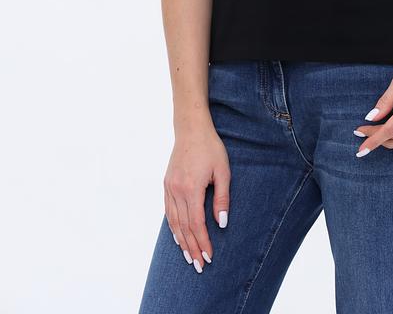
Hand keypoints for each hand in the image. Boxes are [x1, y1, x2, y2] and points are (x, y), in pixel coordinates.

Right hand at [164, 117, 230, 271]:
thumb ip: (222, 198)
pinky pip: (168, 211)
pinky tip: (178, 236)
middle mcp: (177, 190)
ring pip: (174, 222)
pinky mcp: (166, 183)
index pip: (197, 223)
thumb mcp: (223, 171)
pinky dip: (173, 226)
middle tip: (199, 266)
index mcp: (191, 188)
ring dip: (182, 241)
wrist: (191, 129)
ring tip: (189, 257)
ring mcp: (169, 187)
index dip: (203, 242)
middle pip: (184, 227)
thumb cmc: (210, 147)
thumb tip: (222, 223)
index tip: (209, 257)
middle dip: (192, 248)